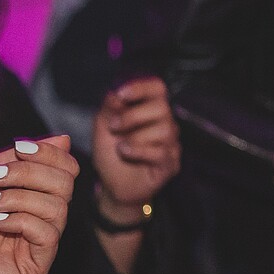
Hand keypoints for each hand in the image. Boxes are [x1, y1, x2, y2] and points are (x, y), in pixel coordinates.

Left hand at [0, 136, 78, 273]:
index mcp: (32, 196)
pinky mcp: (35, 269)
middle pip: (66, 185)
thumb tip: (64, 139)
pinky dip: (20, 222)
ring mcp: (38, 246)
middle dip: (29, 174)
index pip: (66, 170)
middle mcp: (40, 220)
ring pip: (58, 208)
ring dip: (19, 199)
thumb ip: (22, 157)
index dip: (50, 155)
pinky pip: (48, 234)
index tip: (20, 148)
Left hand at [92, 78, 180, 212]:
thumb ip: (109, 109)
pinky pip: (160, 152)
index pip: (157, 88)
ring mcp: (170, 144)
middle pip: (162, 108)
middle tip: (114, 126)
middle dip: (134, 116)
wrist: (112, 186)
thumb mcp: (103, 128)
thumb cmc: (111, 155)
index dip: (142, 87)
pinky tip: (125, 152)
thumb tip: (114, 93)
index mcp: (149, 110)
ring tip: (120, 146)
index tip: (122, 94)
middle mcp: (164, 124)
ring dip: (135, 137)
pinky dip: (138, 151)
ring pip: (163, 130)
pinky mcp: (170, 164)